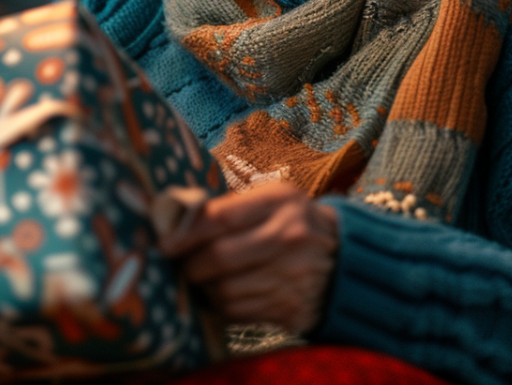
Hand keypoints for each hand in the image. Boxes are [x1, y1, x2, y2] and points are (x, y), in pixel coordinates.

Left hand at [159, 181, 338, 333]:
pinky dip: (221, 306)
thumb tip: (176, 220)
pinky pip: (239, 312)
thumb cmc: (294, 222)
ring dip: (204, 288)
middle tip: (180, 265)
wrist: (346, 259)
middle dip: (190, 265)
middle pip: (220, 257)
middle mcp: (289, 237)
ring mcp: (292, 276)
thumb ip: (230, 206)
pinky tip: (220, 295)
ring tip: (201, 280)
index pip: (221, 216)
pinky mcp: (291, 308)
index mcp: (280, 202)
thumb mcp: (273, 199)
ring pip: (225, 290)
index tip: (165, 242)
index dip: (186, 232)